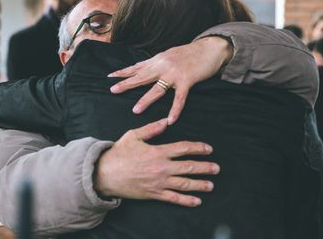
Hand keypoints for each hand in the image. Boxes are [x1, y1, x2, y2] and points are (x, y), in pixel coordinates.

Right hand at [94, 119, 218, 206]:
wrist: (106, 173)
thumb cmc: (119, 153)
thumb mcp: (133, 135)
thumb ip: (151, 129)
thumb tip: (166, 121)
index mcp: (158, 151)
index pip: (183, 148)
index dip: (198, 148)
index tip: (208, 149)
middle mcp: (162, 167)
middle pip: (189, 167)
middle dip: (205, 167)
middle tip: (216, 168)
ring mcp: (159, 182)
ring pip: (185, 184)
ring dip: (200, 184)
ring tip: (211, 185)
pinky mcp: (154, 194)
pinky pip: (174, 198)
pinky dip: (187, 200)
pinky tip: (197, 201)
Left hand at [108, 36, 233, 123]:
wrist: (210, 48)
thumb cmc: (190, 53)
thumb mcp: (169, 54)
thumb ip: (157, 62)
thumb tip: (143, 66)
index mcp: (158, 60)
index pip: (137, 67)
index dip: (124, 72)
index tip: (110, 76)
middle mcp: (163, 66)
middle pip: (141, 77)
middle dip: (126, 83)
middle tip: (113, 90)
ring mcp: (174, 74)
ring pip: (157, 89)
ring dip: (146, 100)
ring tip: (135, 110)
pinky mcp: (187, 81)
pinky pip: (179, 98)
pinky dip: (175, 110)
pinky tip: (171, 120)